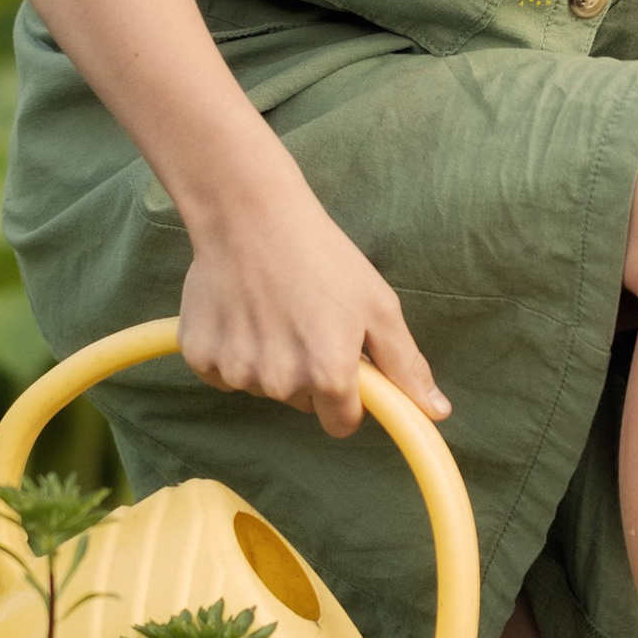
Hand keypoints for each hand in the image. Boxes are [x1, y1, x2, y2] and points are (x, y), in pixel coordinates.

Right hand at [179, 164, 449, 440]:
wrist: (249, 214)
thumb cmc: (322, 256)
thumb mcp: (378, 305)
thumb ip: (405, 365)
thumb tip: (437, 412)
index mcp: (330, 375)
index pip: (341, 423)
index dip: (346, 395)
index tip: (341, 360)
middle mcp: (282, 383)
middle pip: (301, 403)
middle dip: (307, 373)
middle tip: (306, 320)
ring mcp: (237, 372)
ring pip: (262, 387)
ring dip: (269, 359)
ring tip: (273, 308)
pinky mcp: (200, 356)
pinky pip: (223, 374)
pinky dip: (232, 350)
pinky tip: (241, 311)